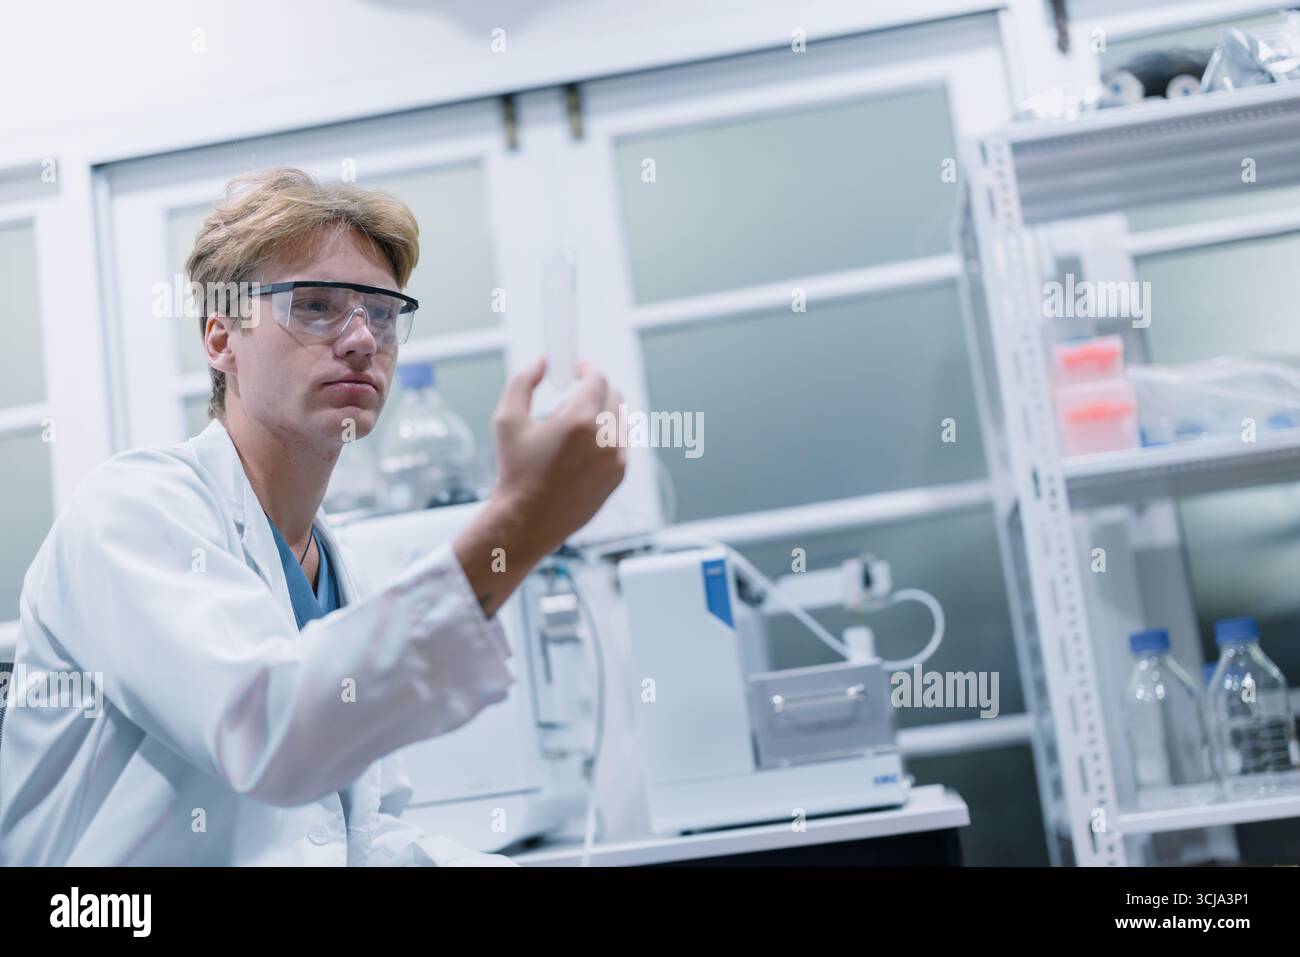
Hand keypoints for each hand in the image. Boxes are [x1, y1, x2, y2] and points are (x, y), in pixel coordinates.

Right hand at [453, 357, 625, 615]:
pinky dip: (606, 437)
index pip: (597, 378)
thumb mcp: (507, 420)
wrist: (527, 521)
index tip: (577, 368)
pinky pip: (621, 442)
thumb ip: (522, 382)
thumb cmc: (514, 471)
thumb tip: (541, 362)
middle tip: (567, 401)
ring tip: (570, 432)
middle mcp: (604, 438)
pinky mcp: (619, 474)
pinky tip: (580, 451)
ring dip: (601, 413)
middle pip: (613, 394)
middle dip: (593, 390)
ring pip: (620, 418)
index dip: (587, 368)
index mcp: (579, 421)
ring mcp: (616, 458)